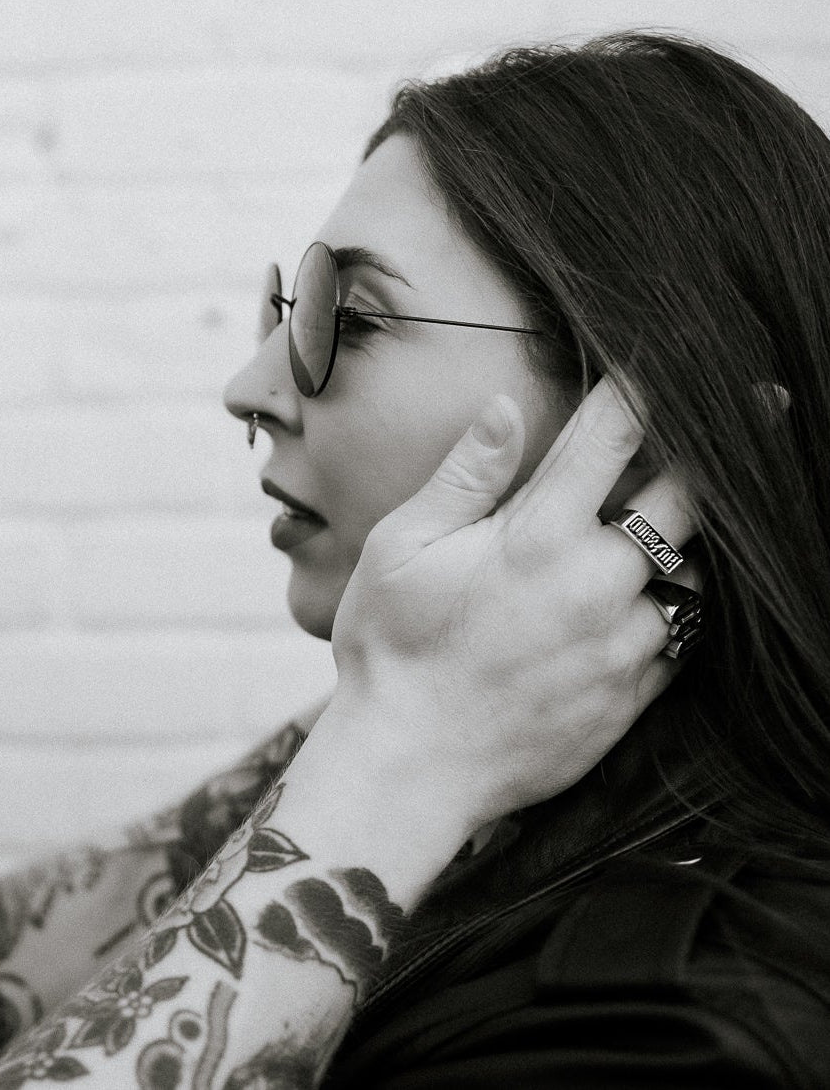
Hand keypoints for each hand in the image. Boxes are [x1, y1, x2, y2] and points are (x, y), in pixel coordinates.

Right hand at [327, 377, 695, 835]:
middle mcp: (596, 583)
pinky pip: (680, 641)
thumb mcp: (401, 547)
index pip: (612, 437)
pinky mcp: (631, 698)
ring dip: (684, 545)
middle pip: (689, 501)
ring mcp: (621, 645)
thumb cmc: (390, 647)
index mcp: (538, 534)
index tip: (667, 364)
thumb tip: (505, 408)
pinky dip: (672, 611)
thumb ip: (464, 475)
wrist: (408, 765)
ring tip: (670, 527)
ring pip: (693, 576)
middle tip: (738, 426)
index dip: (645, 390)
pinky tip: (647, 601)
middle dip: (710, 458)